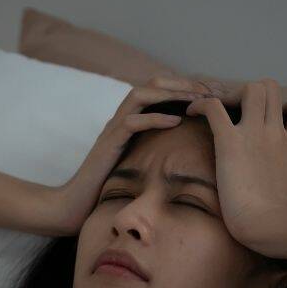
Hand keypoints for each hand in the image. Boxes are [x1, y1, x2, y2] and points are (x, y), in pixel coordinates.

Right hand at [48, 77, 211, 235]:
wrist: (75, 204)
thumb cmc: (107, 188)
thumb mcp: (137, 163)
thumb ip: (154, 150)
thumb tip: (186, 150)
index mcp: (130, 119)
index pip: (159, 89)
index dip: (185, 87)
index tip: (210, 93)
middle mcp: (121, 117)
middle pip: (153, 83)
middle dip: (183, 83)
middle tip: (209, 90)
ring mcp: (112, 128)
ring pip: (141, 94)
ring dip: (171, 94)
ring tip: (197, 100)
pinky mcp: (108, 143)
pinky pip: (132, 122)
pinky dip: (155, 118)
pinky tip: (177, 121)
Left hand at [184, 78, 286, 249]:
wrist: (272, 228)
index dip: (284, 106)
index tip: (269, 121)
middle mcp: (276, 133)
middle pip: (271, 89)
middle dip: (257, 93)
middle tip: (241, 111)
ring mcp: (253, 134)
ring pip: (249, 90)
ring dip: (233, 94)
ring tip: (220, 110)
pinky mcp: (229, 142)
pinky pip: (213, 107)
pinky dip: (201, 105)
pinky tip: (192, 113)